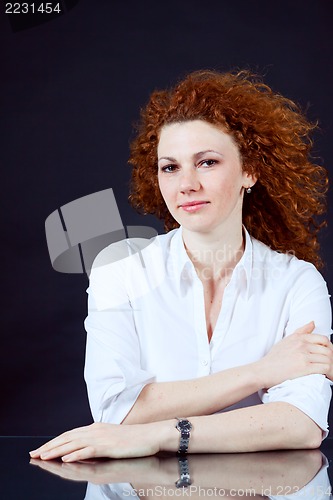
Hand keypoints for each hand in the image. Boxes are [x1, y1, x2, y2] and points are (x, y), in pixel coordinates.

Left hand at [29, 421, 170, 461]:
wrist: (150, 435)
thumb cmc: (133, 438)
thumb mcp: (111, 437)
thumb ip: (96, 440)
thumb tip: (83, 447)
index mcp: (95, 428)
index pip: (69, 434)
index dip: (54, 441)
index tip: (41, 448)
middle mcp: (95, 430)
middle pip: (67, 438)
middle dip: (49, 446)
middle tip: (34, 454)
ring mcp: (101, 437)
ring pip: (73, 443)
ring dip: (56, 450)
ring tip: (43, 456)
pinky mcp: (108, 445)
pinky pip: (88, 450)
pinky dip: (75, 453)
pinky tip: (65, 458)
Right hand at [258, 322, 332, 388]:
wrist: (263, 371)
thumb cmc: (273, 358)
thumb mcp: (286, 340)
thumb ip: (301, 331)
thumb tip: (312, 323)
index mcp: (298, 338)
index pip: (323, 339)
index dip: (329, 348)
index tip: (327, 356)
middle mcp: (302, 345)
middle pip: (328, 350)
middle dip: (331, 358)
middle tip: (329, 365)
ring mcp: (303, 356)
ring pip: (328, 359)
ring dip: (331, 367)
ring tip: (328, 373)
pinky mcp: (304, 367)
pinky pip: (325, 368)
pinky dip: (328, 373)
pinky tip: (325, 376)